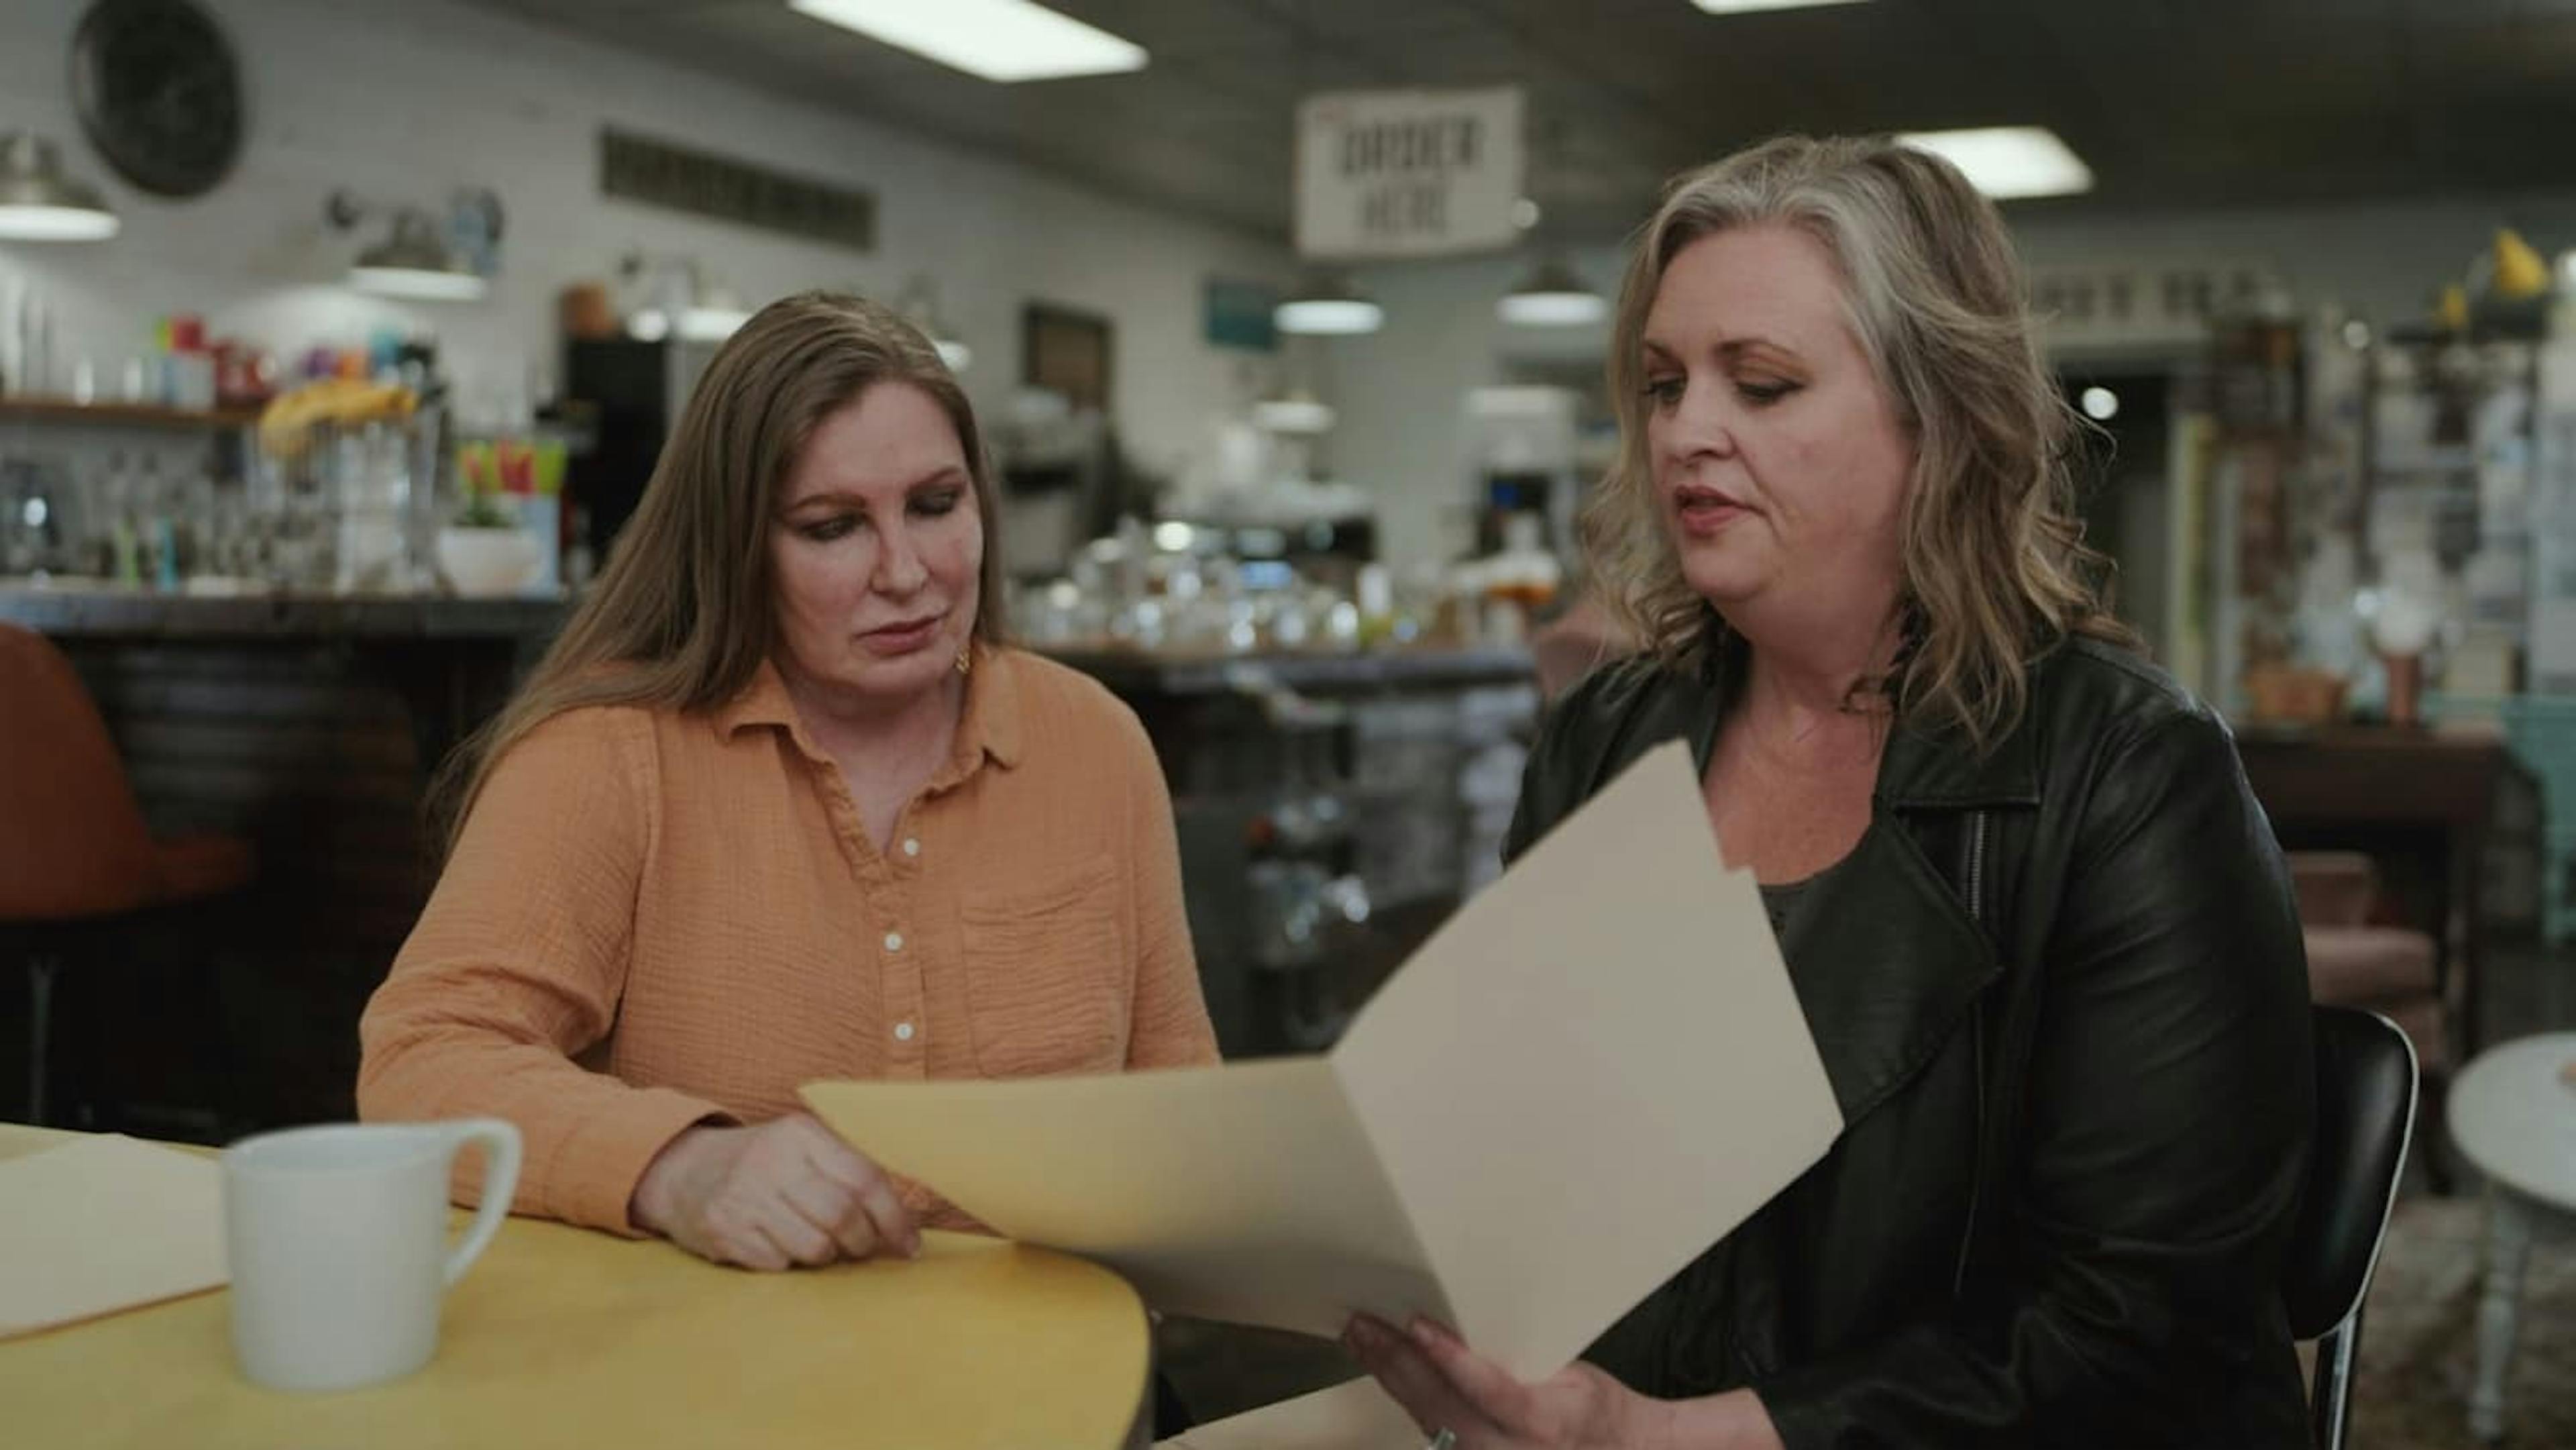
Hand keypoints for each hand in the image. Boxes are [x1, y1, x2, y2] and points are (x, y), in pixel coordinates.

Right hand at [630, 1114, 919, 1269]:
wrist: (682, 1171)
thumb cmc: (762, 1165)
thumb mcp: (803, 1149)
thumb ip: (850, 1173)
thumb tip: (907, 1221)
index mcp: (801, 1134)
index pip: (864, 1178)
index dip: (894, 1218)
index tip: (909, 1244)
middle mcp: (771, 1161)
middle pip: (842, 1216)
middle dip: (863, 1242)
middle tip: (864, 1249)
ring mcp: (743, 1197)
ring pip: (814, 1247)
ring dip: (827, 1256)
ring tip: (820, 1245)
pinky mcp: (723, 1231)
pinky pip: (778, 1264)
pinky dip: (789, 1263)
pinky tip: (780, 1246)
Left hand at [1344, 1315, 1655, 1449]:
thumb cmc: (1594, 1409)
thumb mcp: (1575, 1374)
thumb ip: (1522, 1359)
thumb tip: (1474, 1318)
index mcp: (1543, 1421)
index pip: (1491, 1390)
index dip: (1451, 1359)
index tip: (1419, 1326)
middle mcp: (1509, 1449)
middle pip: (1443, 1404)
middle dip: (1397, 1361)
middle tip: (1364, 1323)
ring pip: (1427, 1417)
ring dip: (1389, 1376)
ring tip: (1359, 1339)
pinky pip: (1431, 1428)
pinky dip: (1403, 1395)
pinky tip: (1380, 1368)